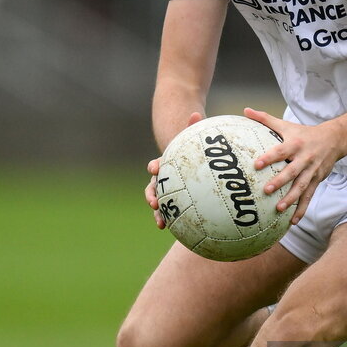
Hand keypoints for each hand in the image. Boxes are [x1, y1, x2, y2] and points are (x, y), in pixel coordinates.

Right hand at [145, 112, 203, 228]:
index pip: (157, 165)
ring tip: (161, 224)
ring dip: (159, 214)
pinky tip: (183, 233)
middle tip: (154, 203)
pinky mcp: (177, 201)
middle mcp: (164, 178)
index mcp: (166, 164)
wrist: (190, 158)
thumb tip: (195, 113)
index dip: (155, 167)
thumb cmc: (193, 146)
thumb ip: (193, 126)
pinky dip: (177, 221)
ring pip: (161, 203)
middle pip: (153, 188)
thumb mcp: (193, 136)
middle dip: (151, 196)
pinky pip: (176, 212)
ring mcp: (169, 190)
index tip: (154, 168)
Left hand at [245, 107, 344, 224]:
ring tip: (280, 209)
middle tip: (267, 190)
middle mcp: (305, 158)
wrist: (334, 140)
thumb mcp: (286, 124)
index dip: (269, 157)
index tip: (256, 164)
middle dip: (280, 181)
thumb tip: (245, 110)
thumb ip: (265, 119)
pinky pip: (309, 197)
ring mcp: (312, 171)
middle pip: (292, 171)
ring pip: (302, 186)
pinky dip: (302, 209)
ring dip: (291, 199)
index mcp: (296, 144)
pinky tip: (293, 221)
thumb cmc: (304, 133)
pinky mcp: (317, 181)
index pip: (281, 151)